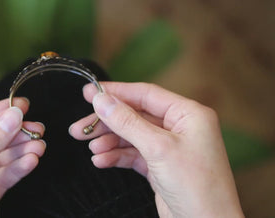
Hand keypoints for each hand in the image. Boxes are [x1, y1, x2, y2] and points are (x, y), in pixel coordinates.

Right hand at [69, 82, 243, 216]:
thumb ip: (127, 122)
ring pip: (131, 136)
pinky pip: (132, 154)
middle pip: (134, 116)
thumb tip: (103, 100)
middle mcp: (179, 127)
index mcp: (188, 114)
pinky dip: (116, 156)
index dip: (116, 92)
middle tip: (81, 126)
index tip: (90, 92)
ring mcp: (168, 147)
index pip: (145, 94)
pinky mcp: (159, 165)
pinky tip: (101, 160)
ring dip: (109, 141)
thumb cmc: (197, 186)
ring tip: (90, 146)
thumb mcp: (158, 148)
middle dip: (107, 122)